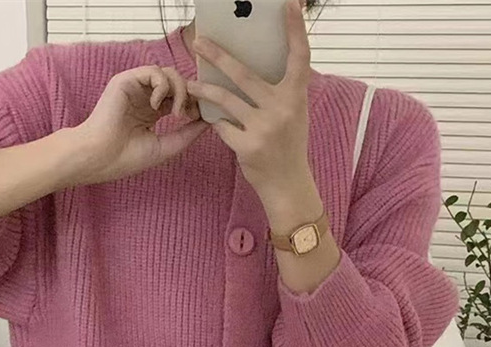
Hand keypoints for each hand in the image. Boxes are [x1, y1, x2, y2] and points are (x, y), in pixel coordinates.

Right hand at [78, 66, 207, 183]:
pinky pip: (154, 71)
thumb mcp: (166, 147)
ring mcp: (135, 88)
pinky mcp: (126, 80)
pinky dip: (162, 86)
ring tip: (176, 113)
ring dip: (179, 91)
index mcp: (152, 112)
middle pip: (178, 82)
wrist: (100, 158)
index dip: (193, 103)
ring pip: (169, 74)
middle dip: (190, 95)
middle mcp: (145, 97)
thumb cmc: (126, 158)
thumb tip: (209, 121)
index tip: (199, 117)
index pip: (180, 97)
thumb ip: (187, 133)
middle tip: (190, 114)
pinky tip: (156, 106)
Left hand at [186, 0, 312, 200]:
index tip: (288, 4)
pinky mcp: (247, 146)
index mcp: (296, 97)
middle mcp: (282, 109)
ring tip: (189, 85)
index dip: (296, 30)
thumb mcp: (292, 114)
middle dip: (219, 56)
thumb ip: (280, 91)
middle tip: (199, 42)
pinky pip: (223, 126)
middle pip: (245, 75)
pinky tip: (215, 124)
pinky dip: (218, 124)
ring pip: (226, 100)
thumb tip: (255, 63)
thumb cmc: (288, 145)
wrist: (287, 185)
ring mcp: (264, 128)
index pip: (300, 57)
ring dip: (204, 91)